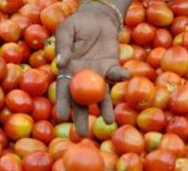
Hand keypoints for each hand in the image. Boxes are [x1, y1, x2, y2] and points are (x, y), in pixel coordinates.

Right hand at [55, 2, 129, 136]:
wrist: (97, 18)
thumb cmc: (76, 25)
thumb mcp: (66, 30)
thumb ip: (63, 45)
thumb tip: (61, 62)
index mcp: (68, 73)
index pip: (64, 92)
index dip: (63, 105)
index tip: (61, 117)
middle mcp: (83, 79)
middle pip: (82, 102)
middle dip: (83, 119)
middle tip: (84, 135)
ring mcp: (99, 76)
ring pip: (102, 96)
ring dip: (105, 109)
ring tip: (109, 123)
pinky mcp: (112, 68)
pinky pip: (116, 75)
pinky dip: (121, 77)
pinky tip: (126, 78)